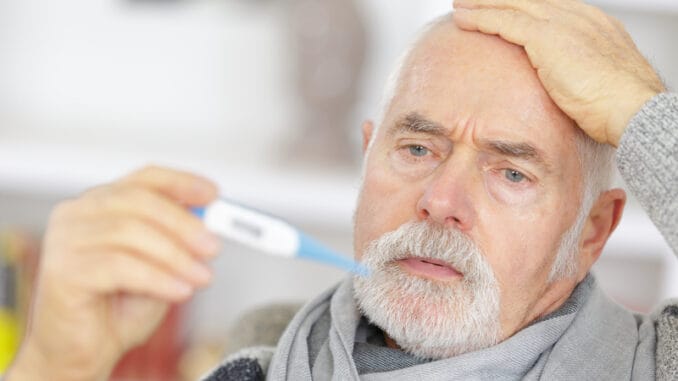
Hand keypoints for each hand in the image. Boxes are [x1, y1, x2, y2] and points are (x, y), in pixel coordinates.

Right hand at [6, 166, 220, 380]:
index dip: (182, 183)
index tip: (213, 195)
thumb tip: (208, 220)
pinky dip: (158, 278)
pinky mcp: (63, 271)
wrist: (83, 352)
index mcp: (100, 204)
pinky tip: (180, 291)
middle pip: (139, 201)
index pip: (144, 178)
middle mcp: (77, 214)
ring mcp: (65, 240)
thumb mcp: (159, 265)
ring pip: (131, 232)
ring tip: (201, 277)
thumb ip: (177, 239)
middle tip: (213, 247)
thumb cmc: (117, 307)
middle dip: (184, 224)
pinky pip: (121, 266)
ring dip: (176, 257)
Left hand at [452, 0, 665, 146]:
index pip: (549, 6)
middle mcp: (577, 16)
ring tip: (461, 5)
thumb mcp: (599, 79)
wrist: (631, 107)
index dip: (523, 6)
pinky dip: (480, 18)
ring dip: (483, 4)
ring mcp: (562, 23)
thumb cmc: (620, 104)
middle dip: (500, 0)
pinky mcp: (545, 37)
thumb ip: (579, 71)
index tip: (505, 7)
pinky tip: (463, 18)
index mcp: (592, 23)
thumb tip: (564, 83)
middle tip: (476, 0)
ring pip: (511, 5)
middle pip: (528, 0)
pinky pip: (504, 21)